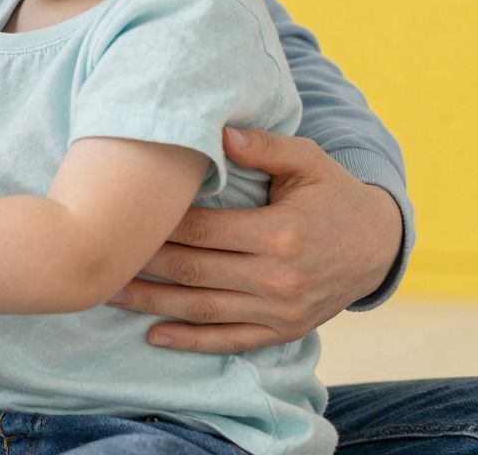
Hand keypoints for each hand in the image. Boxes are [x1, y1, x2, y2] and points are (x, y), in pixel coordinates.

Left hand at [106, 126, 402, 353]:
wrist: (379, 247)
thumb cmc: (335, 195)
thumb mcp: (309, 160)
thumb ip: (264, 146)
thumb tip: (218, 134)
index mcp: (280, 233)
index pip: (204, 229)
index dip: (160, 223)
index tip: (123, 214)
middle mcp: (277, 278)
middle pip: (194, 271)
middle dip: (144, 264)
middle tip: (99, 254)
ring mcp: (279, 311)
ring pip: (202, 310)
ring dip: (152, 304)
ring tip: (109, 292)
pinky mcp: (281, 331)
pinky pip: (228, 341)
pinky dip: (190, 342)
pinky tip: (154, 336)